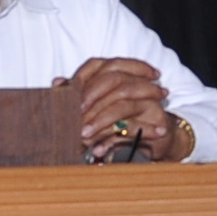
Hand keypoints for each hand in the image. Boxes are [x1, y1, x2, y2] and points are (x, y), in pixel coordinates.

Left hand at [67, 57, 182, 160]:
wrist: (158, 139)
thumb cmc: (124, 121)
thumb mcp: (98, 109)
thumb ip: (80, 95)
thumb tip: (58, 81)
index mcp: (120, 75)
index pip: (99, 65)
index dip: (83, 78)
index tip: (70, 96)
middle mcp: (136, 83)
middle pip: (114, 79)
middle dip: (92, 97)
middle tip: (76, 115)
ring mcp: (149, 100)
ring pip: (123, 104)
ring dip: (101, 120)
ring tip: (84, 135)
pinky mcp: (158, 120)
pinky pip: (134, 128)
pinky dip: (114, 140)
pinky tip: (99, 150)